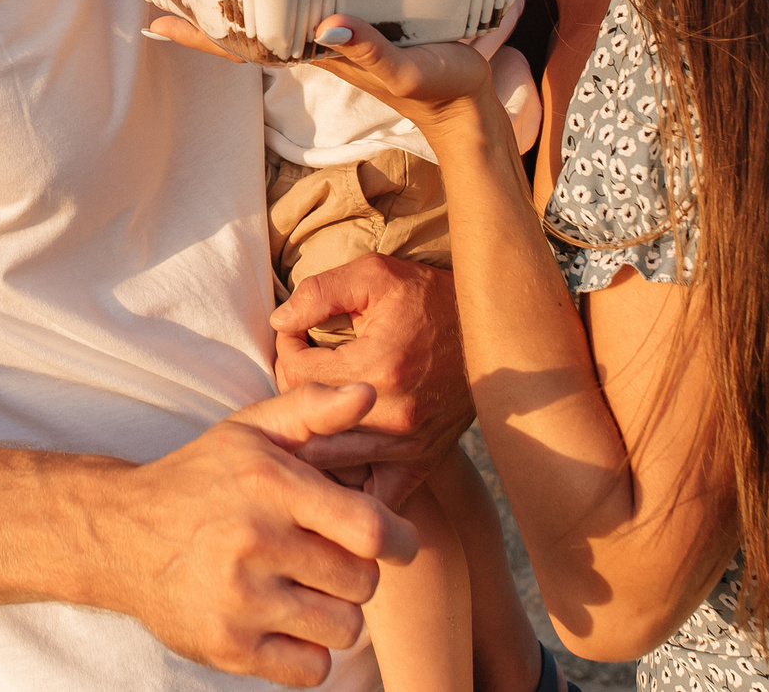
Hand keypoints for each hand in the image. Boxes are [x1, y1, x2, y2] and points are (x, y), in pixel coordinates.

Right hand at [100, 383, 418, 686]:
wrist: (119, 534)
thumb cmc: (200, 479)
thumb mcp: (249, 431)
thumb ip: (313, 410)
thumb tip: (370, 394)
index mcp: (268, 486)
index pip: (369, 528)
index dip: (398, 539)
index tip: (394, 541)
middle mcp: (253, 543)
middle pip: (363, 582)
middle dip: (355, 571)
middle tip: (325, 558)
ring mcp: (239, 602)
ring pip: (344, 628)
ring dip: (334, 611)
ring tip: (304, 589)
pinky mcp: (228, 649)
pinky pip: (312, 669)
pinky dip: (308, 651)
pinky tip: (284, 622)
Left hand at [144, 15, 508, 150]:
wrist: (467, 108)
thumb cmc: (439, 87)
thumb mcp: (408, 69)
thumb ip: (370, 50)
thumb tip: (326, 26)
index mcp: (317, 52)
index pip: (244, 44)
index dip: (200, 32)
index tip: (155, 21)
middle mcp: (315, 42)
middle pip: (247, 25)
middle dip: (207, 6)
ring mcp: (333, 35)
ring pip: (273, 12)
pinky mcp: (358, 24)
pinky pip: (307, 2)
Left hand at [271, 257, 476, 508]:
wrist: (489, 329)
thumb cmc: (429, 298)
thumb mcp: (374, 276)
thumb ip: (319, 293)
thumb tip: (279, 320)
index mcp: (377, 367)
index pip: (296, 374)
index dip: (286, 348)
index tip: (297, 335)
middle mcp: (393, 414)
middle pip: (307, 421)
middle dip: (292, 394)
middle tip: (302, 369)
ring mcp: (409, 444)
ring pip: (330, 461)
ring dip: (312, 435)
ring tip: (312, 407)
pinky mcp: (423, 460)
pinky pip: (374, 493)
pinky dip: (351, 482)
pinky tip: (340, 457)